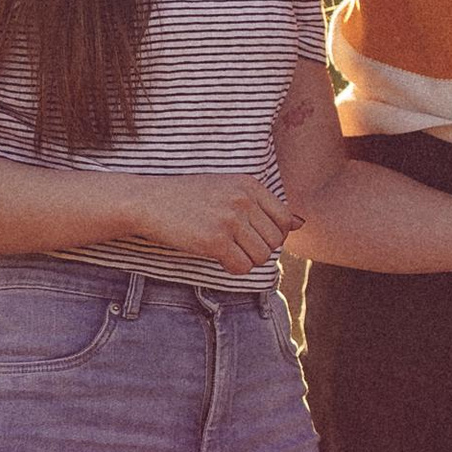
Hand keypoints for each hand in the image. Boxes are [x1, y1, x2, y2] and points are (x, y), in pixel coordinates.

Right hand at [129, 172, 295, 275]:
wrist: (148, 202)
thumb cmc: (188, 198)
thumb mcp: (228, 190)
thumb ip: (264, 206)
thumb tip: (302, 223)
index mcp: (249, 185)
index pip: (284, 220)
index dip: (271, 235)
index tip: (250, 236)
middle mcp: (242, 199)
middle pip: (274, 242)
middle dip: (258, 250)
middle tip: (235, 245)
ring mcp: (229, 219)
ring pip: (260, 257)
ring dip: (245, 260)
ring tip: (224, 249)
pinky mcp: (214, 240)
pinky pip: (241, 267)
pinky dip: (231, 267)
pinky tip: (215, 255)